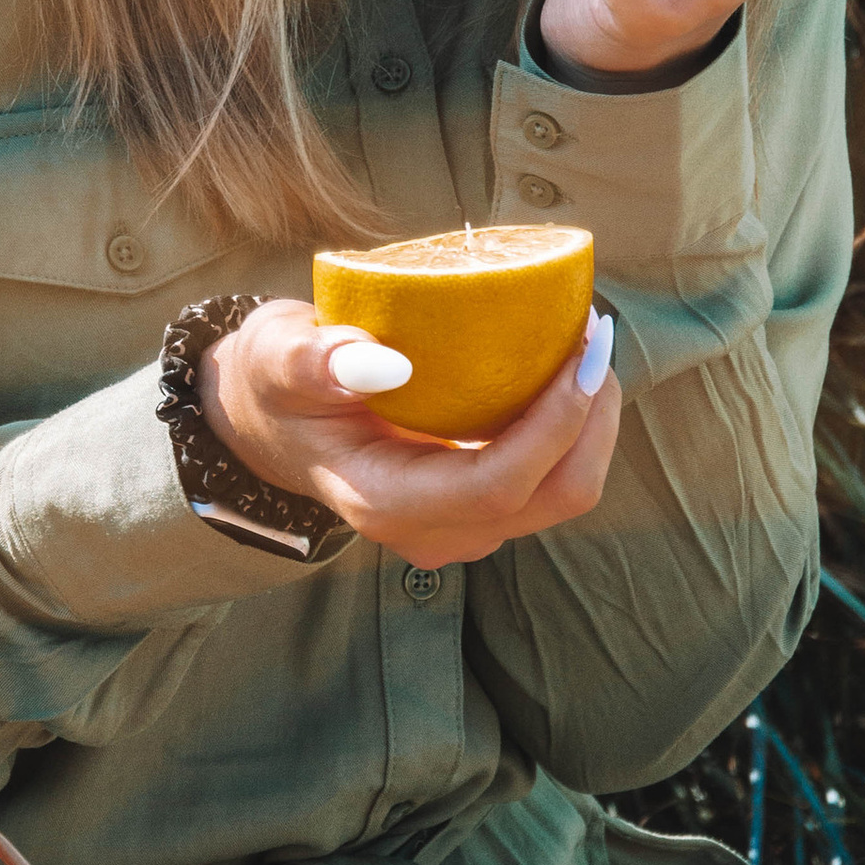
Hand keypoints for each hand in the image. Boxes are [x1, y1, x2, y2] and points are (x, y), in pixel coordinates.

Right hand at [200, 295, 620, 568]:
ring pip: (564, 491)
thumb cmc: (275, 383)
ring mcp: (463, 525)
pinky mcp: (481, 504)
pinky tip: (564, 365)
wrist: (271, 422)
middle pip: (552, 497)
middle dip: (593, 420)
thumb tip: (385, 362)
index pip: (497, 486)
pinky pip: (551, 475)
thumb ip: (317, 361)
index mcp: (386, 503)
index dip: (553, 425)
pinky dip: (573, 424)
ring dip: (592, 421)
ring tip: (586, 341)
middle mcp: (435, 530)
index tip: (577, 352)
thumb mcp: (278, 358)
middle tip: (593, 334)